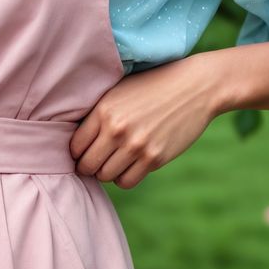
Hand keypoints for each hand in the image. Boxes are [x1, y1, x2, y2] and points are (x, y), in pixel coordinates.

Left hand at [69, 55, 220, 189]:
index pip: (74, 146)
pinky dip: (124, 177)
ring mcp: (136, 146)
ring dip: (108, 172)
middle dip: (89, 166)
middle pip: (87, 165)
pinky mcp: (154, 159)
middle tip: (98, 160)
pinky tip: (130, 164)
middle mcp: (117, 129)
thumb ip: (98, 114)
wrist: (194, 87)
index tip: (85, 150)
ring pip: (106, 176)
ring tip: (116, 159)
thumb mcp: (119, 91)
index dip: (78, 152)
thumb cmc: (152, 86)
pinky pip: (126, 182)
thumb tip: (76, 142)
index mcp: (103, 109)